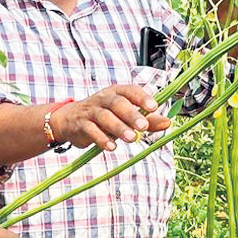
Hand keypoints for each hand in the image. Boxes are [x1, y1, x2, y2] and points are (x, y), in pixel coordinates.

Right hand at [53, 84, 171, 151]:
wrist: (69, 120)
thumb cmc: (104, 116)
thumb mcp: (125, 115)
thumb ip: (147, 119)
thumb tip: (168, 123)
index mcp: (117, 92)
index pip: (130, 90)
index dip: (142, 97)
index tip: (154, 107)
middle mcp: (103, 98)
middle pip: (118, 103)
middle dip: (131, 114)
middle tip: (144, 126)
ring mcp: (91, 111)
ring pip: (105, 116)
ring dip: (119, 127)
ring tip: (132, 139)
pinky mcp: (81, 125)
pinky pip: (91, 130)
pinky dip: (101, 138)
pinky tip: (111, 147)